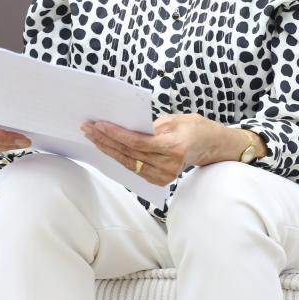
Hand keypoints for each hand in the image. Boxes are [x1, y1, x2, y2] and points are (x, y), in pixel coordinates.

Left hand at [80, 113, 220, 185]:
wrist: (211, 146)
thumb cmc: (194, 128)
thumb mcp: (175, 119)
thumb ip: (150, 125)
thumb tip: (124, 125)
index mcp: (173, 147)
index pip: (137, 142)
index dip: (116, 134)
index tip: (98, 124)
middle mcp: (168, 165)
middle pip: (128, 154)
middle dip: (105, 140)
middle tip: (88, 128)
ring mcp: (163, 176)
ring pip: (127, 162)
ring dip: (107, 149)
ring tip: (92, 136)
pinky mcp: (159, 180)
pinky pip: (133, 168)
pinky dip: (118, 157)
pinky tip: (106, 147)